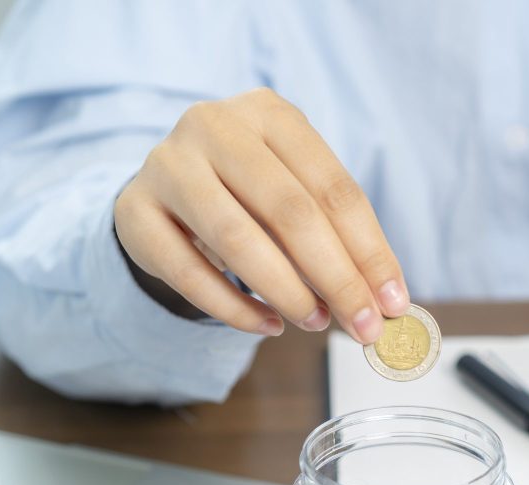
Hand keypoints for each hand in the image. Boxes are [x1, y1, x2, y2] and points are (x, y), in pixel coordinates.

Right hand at [114, 88, 406, 341]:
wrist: (166, 190)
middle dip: (336, 278)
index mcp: (270, 114)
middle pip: (290, 211)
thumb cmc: (250, 194)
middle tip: (363, 326)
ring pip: (237, 239)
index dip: (369, 251)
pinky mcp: (134, 211)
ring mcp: (167, 165)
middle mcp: (214, 127)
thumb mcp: (297, 197)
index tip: (393, 302)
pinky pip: (188, 271)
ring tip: (316, 323)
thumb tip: (385, 300)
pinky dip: (234, 307)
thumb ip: (340, 239)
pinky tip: (267, 325)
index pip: (334, 188)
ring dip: (286, 292)